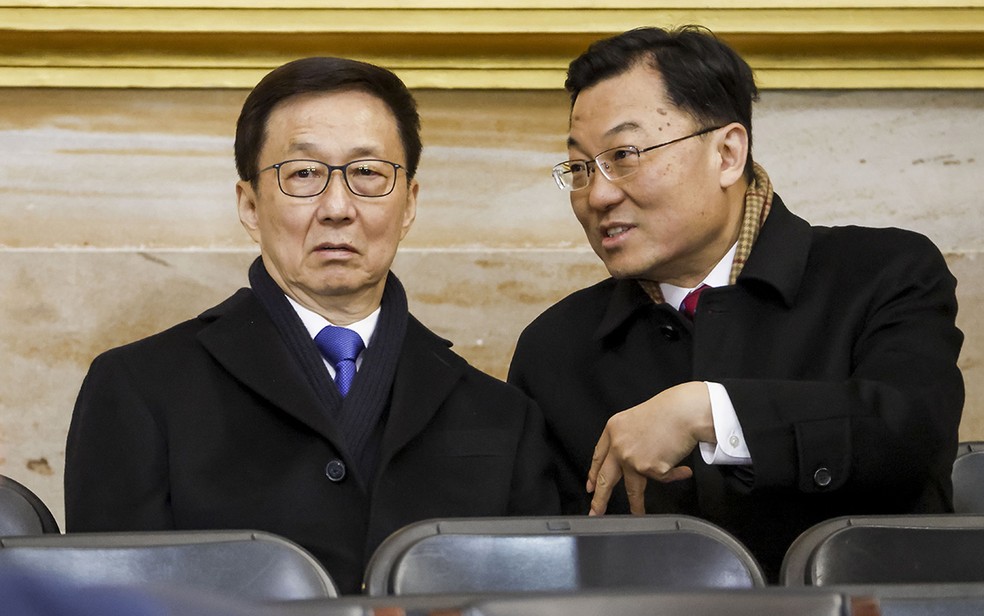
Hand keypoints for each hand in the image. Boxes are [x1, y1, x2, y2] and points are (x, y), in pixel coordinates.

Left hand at [586, 381, 714, 514]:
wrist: (685, 410)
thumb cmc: (668, 411)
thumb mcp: (636, 420)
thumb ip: (628, 439)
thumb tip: (628, 461)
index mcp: (613, 430)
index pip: (599, 456)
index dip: (594, 473)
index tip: (590, 486)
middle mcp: (618, 445)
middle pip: (605, 478)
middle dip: (600, 499)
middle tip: (596, 511)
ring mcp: (632, 458)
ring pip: (632, 489)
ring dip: (636, 505)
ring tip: (637, 512)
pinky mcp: (649, 468)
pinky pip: (663, 478)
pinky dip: (674, 474)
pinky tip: (682, 469)